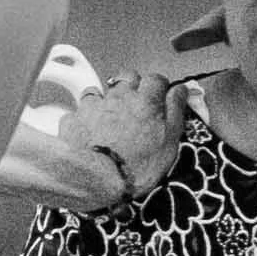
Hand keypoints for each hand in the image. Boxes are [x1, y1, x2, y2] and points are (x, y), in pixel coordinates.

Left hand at [61, 71, 186, 193]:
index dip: (159, 87)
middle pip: (128, 77)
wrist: (98, 178)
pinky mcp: (75, 118)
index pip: (156, 79)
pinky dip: (84, 116)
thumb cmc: (135, 165)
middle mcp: (119, 97)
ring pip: (102, 90)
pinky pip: (79, 110)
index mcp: (146, 101)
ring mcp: (95, 105)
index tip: (159, 96)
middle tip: (136, 105)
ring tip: (111, 121)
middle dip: (133, 86)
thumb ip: (175, 110)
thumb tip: (181, 91)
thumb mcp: (169, 141)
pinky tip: (89, 131)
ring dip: (107, 100)